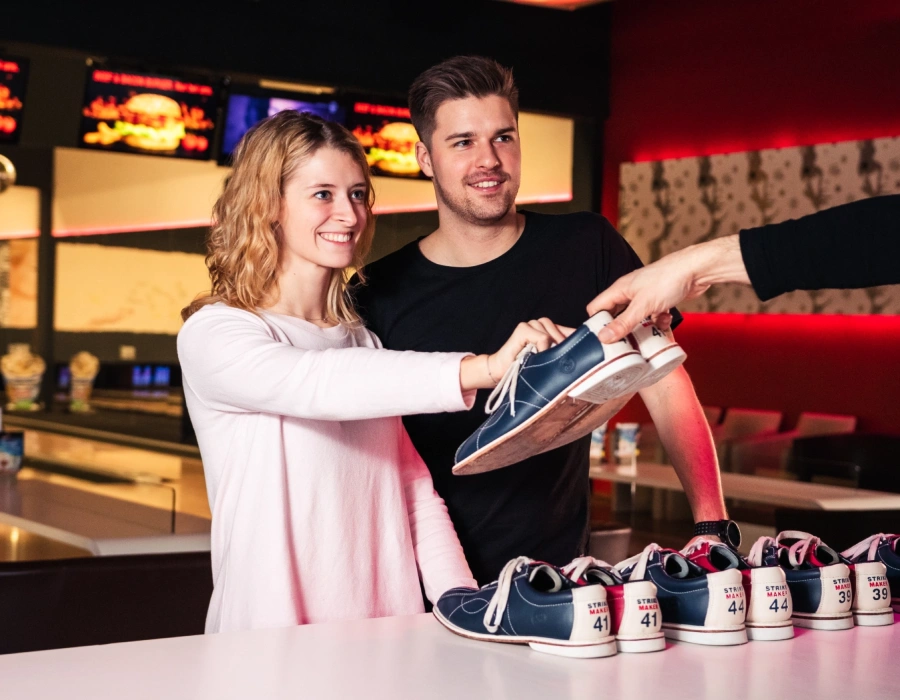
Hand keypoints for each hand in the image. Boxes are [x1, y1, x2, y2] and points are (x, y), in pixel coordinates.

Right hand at [459, 318, 572, 390]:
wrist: (500, 373)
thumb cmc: (523, 369)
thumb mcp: (547, 362)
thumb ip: (561, 354)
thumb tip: (583, 356)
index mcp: (548, 330)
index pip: (569, 331)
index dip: (576, 341)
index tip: (585, 352)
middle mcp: (540, 325)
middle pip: (562, 332)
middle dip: (563, 348)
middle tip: (561, 363)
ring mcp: (531, 325)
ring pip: (552, 334)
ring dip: (551, 349)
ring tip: (543, 361)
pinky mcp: (523, 329)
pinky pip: (543, 337)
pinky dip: (542, 348)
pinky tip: (536, 356)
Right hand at [587, 236, 747, 342]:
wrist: (696, 270)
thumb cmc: (668, 279)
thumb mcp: (642, 306)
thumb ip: (623, 323)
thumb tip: (604, 336)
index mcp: (619, 289)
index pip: (597, 308)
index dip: (597, 323)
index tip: (603, 338)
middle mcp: (630, 292)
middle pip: (617, 315)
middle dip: (622, 329)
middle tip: (625, 342)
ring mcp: (645, 296)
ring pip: (636, 318)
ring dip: (642, 327)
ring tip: (647, 334)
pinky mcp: (659, 301)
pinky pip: (652, 317)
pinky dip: (657, 323)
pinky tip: (664, 322)